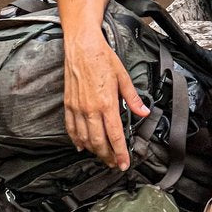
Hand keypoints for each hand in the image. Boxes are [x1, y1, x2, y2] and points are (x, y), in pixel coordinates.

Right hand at [63, 32, 148, 169]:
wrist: (82, 47)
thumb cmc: (102, 59)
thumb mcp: (123, 77)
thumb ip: (133, 99)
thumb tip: (143, 112)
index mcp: (107, 103)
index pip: (115, 135)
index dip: (120, 153)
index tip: (124, 163)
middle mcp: (91, 109)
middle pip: (99, 142)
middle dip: (108, 156)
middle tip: (114, 163)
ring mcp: (78, 108)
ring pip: (84, 138)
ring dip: (93, 151)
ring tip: (102, 156)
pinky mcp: (68, 104)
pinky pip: (70, 128)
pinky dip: (76, 140)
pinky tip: (81, 146)